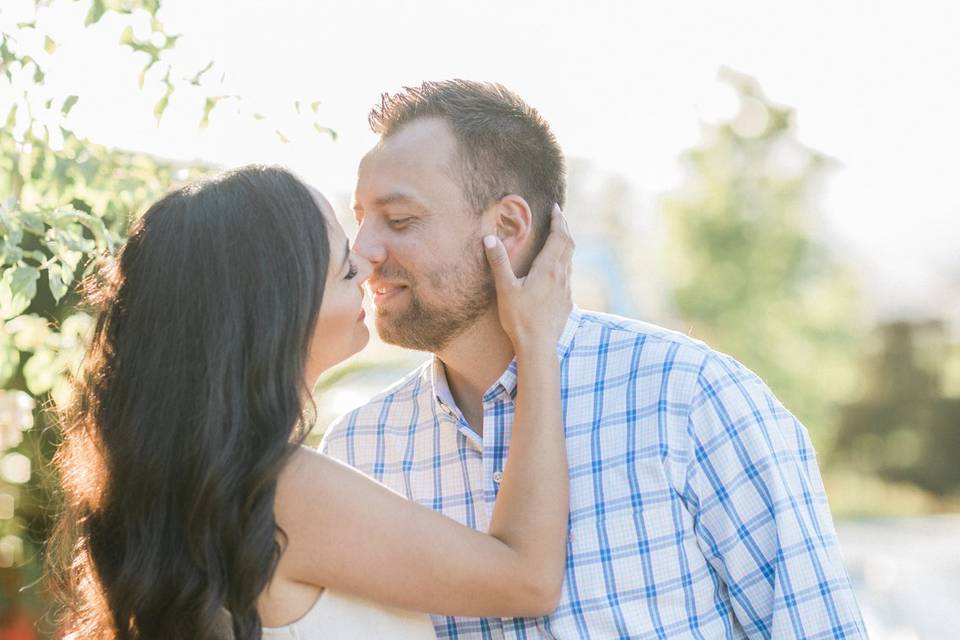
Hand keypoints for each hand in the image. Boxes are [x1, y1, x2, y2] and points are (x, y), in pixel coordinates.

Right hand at [483, 205, 573, 353]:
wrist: (539, 347)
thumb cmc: (520, 319)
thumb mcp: (506, 289)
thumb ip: (499, 262)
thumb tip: (489, 238)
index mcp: (548, 269)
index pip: (559, 237)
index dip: (558, 220)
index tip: (555, 208)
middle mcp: (561, 276)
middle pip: (568, 245)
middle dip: (564, 228)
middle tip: (558, 217)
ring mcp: (566, 290)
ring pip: (570, 260)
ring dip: (565, 245)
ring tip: (558, 238)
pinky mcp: (567, 302)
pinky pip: (568, 276)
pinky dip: (564, 263)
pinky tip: (556, 270)